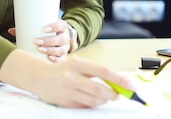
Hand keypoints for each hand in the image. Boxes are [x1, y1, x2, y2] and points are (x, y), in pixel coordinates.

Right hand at [0, 49, 135, 107]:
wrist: (38, 77)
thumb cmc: (63, 71)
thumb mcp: (77, 66)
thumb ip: (95, 73)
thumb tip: (117, 83)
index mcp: (78, 64)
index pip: (104, 72)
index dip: (121, 80)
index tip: (132, 86)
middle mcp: (72, 76)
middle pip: (100, 89)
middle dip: (113, 94)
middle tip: (117, 95)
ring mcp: (67, 90)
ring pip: (94, 100)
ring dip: (103, 101)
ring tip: (104, 97)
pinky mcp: (64, 101)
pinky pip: (84, 106)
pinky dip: (92, 104)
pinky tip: (89, 99)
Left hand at [8, 19, 71, 62]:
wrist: (57, 41)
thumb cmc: (46, 34)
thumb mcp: (40, 29)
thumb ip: (27, 29)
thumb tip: (10, 30)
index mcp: (61, 28)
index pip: (61, 25)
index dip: (54, 27)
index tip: (43, 29)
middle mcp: (65, 38)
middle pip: (61, 39)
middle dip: (48, 40)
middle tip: (36, 41)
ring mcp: (65, 48)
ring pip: (61, 50)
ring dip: (50, 50)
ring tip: (39, 49)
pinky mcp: (63, 57)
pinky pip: (62, 59)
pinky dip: (56, 60)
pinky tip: (49, 59)